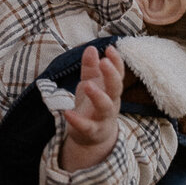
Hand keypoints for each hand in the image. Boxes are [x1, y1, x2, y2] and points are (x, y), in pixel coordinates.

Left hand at [60, 45, 124, 171]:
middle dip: (111, 75)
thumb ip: (90, 67)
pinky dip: (77, 120)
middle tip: (104, 62)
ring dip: (97, 95)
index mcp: (111, 90)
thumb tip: (91, 48)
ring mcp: (103, 118)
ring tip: (86, 84)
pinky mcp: (91, 131)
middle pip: (116, 88)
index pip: (118, 74)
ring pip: (105, 107)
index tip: (110, 48)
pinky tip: (67, 113)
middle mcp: (111, 103)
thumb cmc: (93, 105)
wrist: (94, 136)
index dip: (116, 62)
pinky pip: (86, 126)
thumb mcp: (90, 83)